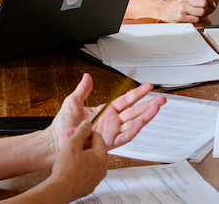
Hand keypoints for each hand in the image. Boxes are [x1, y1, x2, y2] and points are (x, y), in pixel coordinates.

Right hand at [44, 121, 108, 200]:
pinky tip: (70, 166)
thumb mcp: (73, 144)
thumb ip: (81, 131)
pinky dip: (80, 167)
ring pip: (91, 161)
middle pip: (95, 149)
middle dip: (83, 144)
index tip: (77, 133)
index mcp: (102, 156)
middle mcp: (102, 168)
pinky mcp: (89, 185)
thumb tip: (87, 124)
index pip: (98, 137)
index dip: (85, 132)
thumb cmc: (66, 170)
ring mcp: (96, 178)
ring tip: (69, 155)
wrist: (60, 189)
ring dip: (82, 155)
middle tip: (71, 142)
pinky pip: (87, 172)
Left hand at [45, 74, 165, 162]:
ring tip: (157, 108)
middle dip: (148, 105)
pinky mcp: (109, 142)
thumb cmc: (63, 125)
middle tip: (161, 98)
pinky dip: (134, 129)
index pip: (126, 100)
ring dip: (146, 116)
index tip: (147, 86)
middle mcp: (111, 122)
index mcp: (105, 111)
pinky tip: (142, 121)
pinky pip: (125, 136)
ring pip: (134, 123)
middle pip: (135, 111)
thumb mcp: (73, 102)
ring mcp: (111, 132)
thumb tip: (87, 76)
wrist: (57, 141)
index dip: (137, 93)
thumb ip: (83, 89)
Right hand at [160, 0, 209, 23]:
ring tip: (195, 13)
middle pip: (204, 3)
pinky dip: (195, 19)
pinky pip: (196, 19)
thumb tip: (213, 5)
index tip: (210, 2)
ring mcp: (183, 8)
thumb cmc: (179, 4)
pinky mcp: (182, 17)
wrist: (165, 10)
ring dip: (200, 14)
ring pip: (201, 12)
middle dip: (204, 7)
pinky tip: (190, 17)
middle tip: (200, 8)